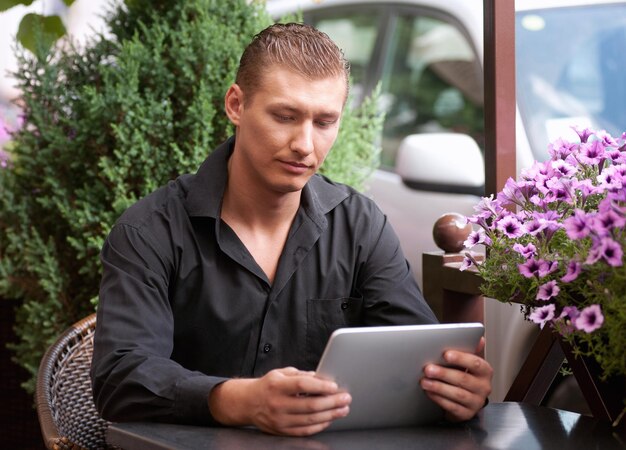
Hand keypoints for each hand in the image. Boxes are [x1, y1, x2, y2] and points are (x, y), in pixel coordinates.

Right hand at [209, 367, 351, 435]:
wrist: (248, 403)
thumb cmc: (268, 386)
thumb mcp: (281, 373)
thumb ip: (301, 375)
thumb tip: (322, 378)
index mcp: (277, 385)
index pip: (302, 385)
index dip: (320, 386)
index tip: (335, 386)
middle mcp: (277, 403)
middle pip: (310, 405)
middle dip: (332, 402)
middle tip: (345, 398)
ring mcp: (279, 420)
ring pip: (310, 419)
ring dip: (330, 415)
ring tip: (342, 409)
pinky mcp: (282, 431)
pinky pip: (304, 430)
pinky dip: (319, 425)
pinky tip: (329, 419)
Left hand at [420, 336, 492, 421]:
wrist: (465, 399)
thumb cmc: (464, 375)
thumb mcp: (468, 362)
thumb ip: (470, 350)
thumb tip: (479, 338)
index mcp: (485, 371)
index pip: (475, 363)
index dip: (460, 358)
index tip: (445, 354)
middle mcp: (484, 387)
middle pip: (463, 379)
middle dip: (443, 373)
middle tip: (428, 368)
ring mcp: (476, 402)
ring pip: (457, 394)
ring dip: (439, 387)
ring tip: (424, 381)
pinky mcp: (467, 414)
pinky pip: (452, 407)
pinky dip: (439, 399)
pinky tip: (429, 392)